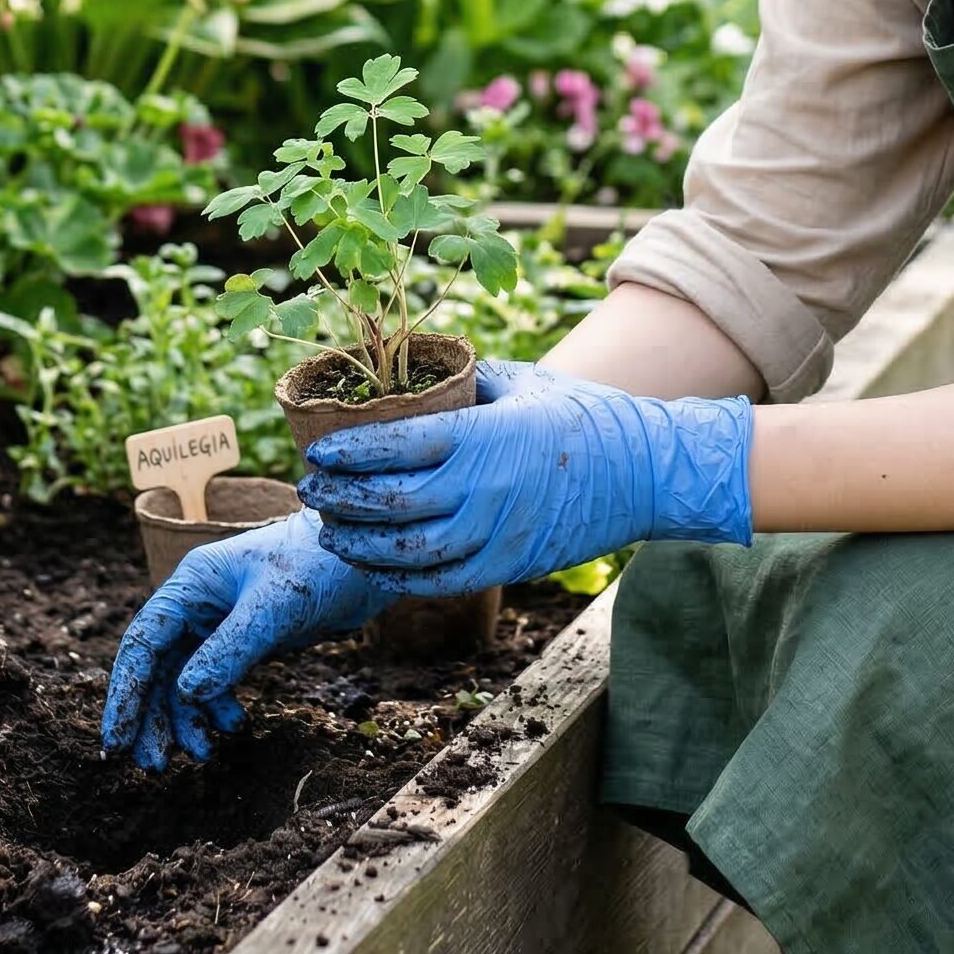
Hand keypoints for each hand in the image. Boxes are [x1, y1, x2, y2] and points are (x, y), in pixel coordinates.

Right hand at [101, 507, 389, 771]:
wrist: (364, 559)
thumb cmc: (319, 566)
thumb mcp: (275, 607)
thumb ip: (231, 648)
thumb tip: (186, 693)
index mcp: (192, 583)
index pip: (144, 641)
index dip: (127, 692)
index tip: (118, 740)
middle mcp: (197, 601)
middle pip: (156, 667)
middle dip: (152, 717)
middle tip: (154, 765)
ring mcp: (217, 621)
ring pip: (182, 679)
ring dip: (185, 719)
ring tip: (201, 755)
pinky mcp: (240, 639)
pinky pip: (212, 681)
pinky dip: (215, 707)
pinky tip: (234, 726)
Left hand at [295, 357, 753, 596]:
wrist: (644, 470)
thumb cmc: (582, 415)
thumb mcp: (522, 382)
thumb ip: (466, 381)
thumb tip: (416, 373)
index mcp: (482, 434)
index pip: (396, 446)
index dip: (348, 451)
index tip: (316, 450)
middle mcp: (483, 488)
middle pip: (390, 502)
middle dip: (340, 498)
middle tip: (310, 489)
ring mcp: (496, 533)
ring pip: (407, 550)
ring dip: (359, 542)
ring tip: (330, 529)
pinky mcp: (509, 565)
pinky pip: (441, 580)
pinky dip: (399, 576)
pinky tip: (374, 563)